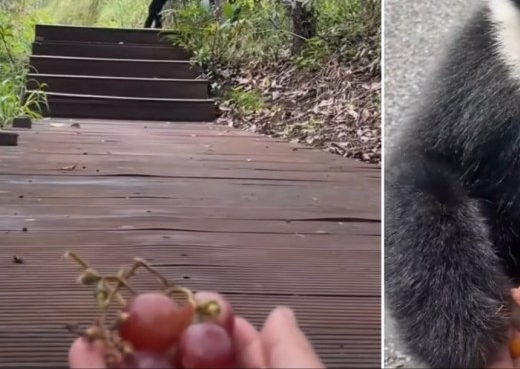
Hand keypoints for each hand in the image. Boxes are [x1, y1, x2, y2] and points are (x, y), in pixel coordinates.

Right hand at [68, 306, 323, 368]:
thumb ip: (293, 355)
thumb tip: (282, 314)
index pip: (239, 356)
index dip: (219, 326)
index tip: (202, 299)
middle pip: (187, 364)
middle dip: (164, 334)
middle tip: (145, 306)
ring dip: (122, 353)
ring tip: (107, 320)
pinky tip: (85, 348)